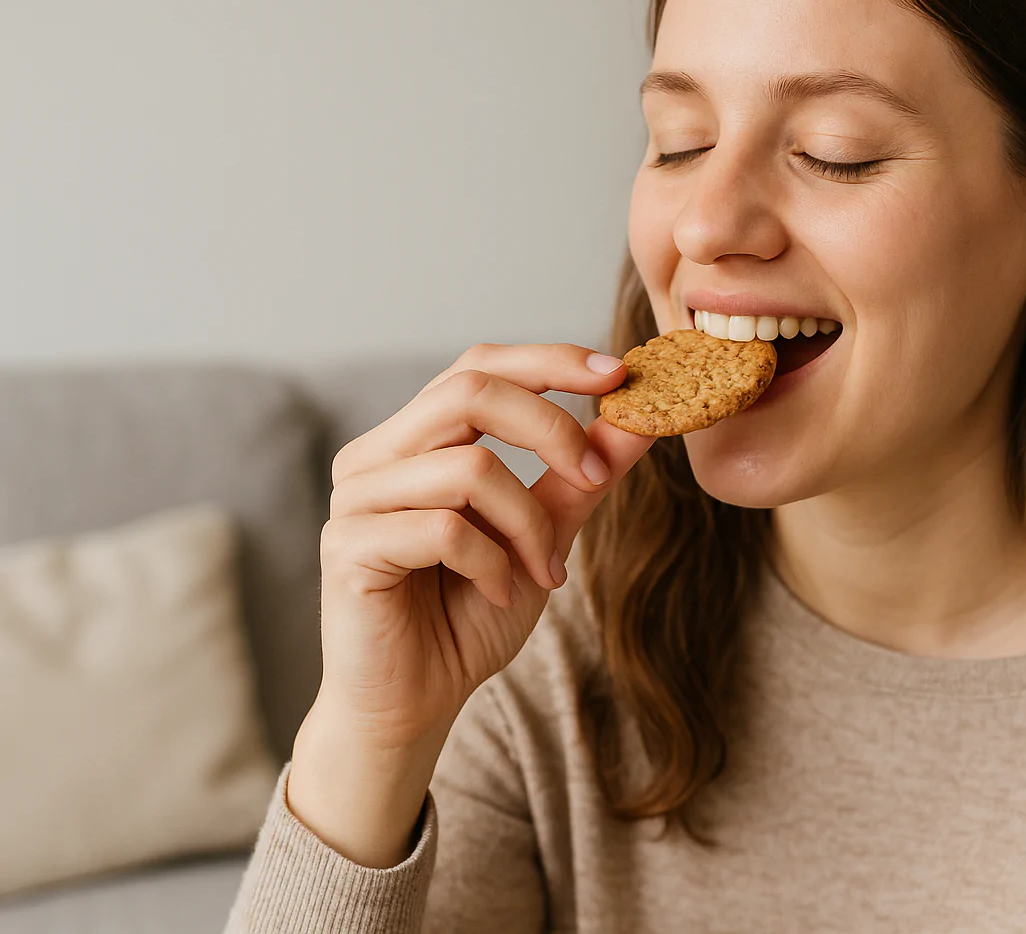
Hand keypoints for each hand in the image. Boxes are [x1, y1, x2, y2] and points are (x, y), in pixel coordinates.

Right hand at [287, 343, 652, 865]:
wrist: (416, 702)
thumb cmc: (471, 614)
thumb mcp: (542, 535)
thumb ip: (578, 477)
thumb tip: (639, 419)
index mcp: (416, 439)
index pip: (479, 365)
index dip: (549, 361)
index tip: (618, 375)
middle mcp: (376, 454)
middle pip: (470, 390)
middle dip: (552, 427)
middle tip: (597, 478)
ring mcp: (356, 497)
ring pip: (469, 465)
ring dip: (529, 523)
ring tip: (543, 572)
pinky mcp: (348, 546)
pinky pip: (445, 530)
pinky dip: (493, 564)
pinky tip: (499, 593)